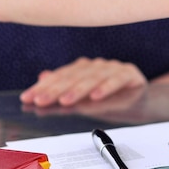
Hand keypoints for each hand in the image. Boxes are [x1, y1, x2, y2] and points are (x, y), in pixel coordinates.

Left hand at [19, 57, 146, 106]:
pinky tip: (96, 96)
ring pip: (93, 78)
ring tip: (65, 101)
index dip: (43, 87)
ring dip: (78, 90)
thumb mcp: (83, 102)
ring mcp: (113, 68)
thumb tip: (41, 78)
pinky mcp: (130, 74)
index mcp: (83, 69)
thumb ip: (63, 93)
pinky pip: (116, 80)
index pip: (60, 76)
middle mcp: (96, 65)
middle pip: (73, 77)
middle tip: (41, 101)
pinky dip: (106, 88)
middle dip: (55, 90)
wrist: (140, 102)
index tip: (28, 98)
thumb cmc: (110, 101)